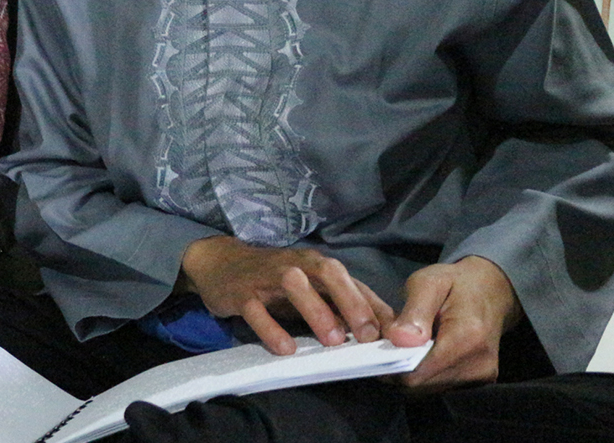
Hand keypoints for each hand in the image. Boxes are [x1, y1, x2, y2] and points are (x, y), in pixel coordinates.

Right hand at [179, 235, 394, 354]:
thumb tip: (382, 331)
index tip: (394, 336)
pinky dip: (271, 329)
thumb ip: (342, 305)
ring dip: (316, 310)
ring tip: (332, 341)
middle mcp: (296, 264)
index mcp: (317, 264)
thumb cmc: (274, 280)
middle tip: (367, 335)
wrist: (219, 263)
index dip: (374, 307)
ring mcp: (266, 276)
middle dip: (351, 301)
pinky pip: (256, 309)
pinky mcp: (241, 292)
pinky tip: (286, 349)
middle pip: (328, 272)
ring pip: (294, 285)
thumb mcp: (310, 288)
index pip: (353, 282)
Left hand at [386, 255, 520, 391]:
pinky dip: (425, 373)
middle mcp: (479, 365)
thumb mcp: (429, 282)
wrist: (491, 291)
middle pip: (421, 385)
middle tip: (390, 342)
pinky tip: (421, 353)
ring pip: (428, 389)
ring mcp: (482, 377)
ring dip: (412, 371)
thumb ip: (414, 311)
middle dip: (399, 367)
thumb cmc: (455, 283)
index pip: (418, 373)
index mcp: (467, 338)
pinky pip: (440, 386)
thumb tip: (399, 339)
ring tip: (407, 345)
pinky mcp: (480, 382)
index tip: (378, 347)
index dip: (391, 364)